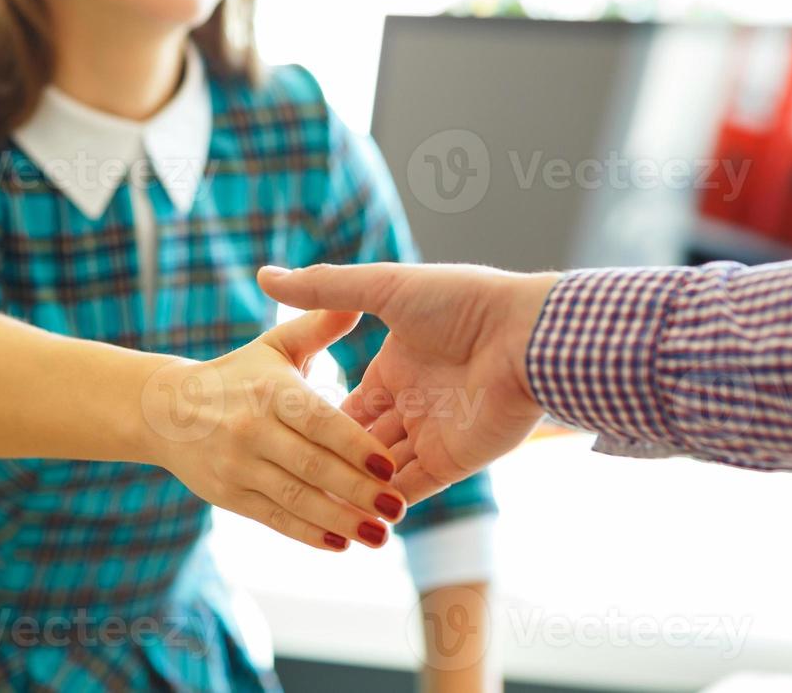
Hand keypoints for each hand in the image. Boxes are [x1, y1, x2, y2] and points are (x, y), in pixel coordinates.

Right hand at [140, 309, 407, 550]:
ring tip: (380, 535)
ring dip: (340, 520)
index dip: (356, 446)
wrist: (164, 409)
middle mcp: (252, 429)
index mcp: (271, 391)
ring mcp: (238, 466)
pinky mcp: (228, 497)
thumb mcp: (275, 346)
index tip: (391, 467)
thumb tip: (357, 303)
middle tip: (397, 508)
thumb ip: (320, 325)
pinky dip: (308, 534)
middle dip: (357, 491)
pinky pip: (274, 519)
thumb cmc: (238, 375)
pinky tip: (341, 544)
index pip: (320, 422)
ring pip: (296, 499)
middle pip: (313, 465)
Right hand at [257, 263, 560, 503]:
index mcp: (395, 366)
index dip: (317, 423)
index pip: (347, 405)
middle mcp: (412, 403)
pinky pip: (415, 490)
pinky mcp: (455, 461)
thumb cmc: (461, 302)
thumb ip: (326, 289)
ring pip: (383, 471)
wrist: (525, 333)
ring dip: (355, 487)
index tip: (279, 439)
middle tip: (288, 477)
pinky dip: (388, 504)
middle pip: (361, 442)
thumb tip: (265, 275)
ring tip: (312, 503)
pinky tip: (355, 516)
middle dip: (331, 461)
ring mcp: (433, 434)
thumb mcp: (384, 287)